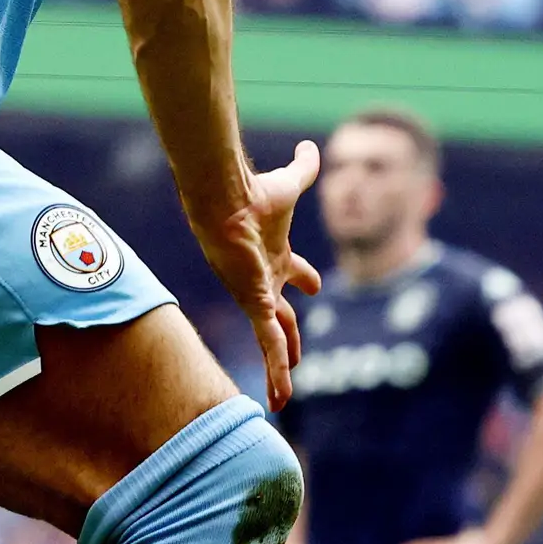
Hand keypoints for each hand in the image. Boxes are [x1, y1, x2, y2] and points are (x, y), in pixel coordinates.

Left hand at [196, 137, 322, 413]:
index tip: (316, 286)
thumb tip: (311, 144)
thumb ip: (304, 166)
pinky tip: (278, 397)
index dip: (304, 279)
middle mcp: (263, 279)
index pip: (291, 273)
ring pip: (273, 340)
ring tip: (282, 398)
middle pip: (281, 316)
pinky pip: (269, 343)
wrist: (226, 199)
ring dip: (280, 368)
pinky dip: (275, 370)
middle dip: (292, 337)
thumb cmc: (254, 192)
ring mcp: (258, 295)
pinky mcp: (254, 304)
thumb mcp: (290, 181)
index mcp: (274, 255)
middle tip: (298, 357)